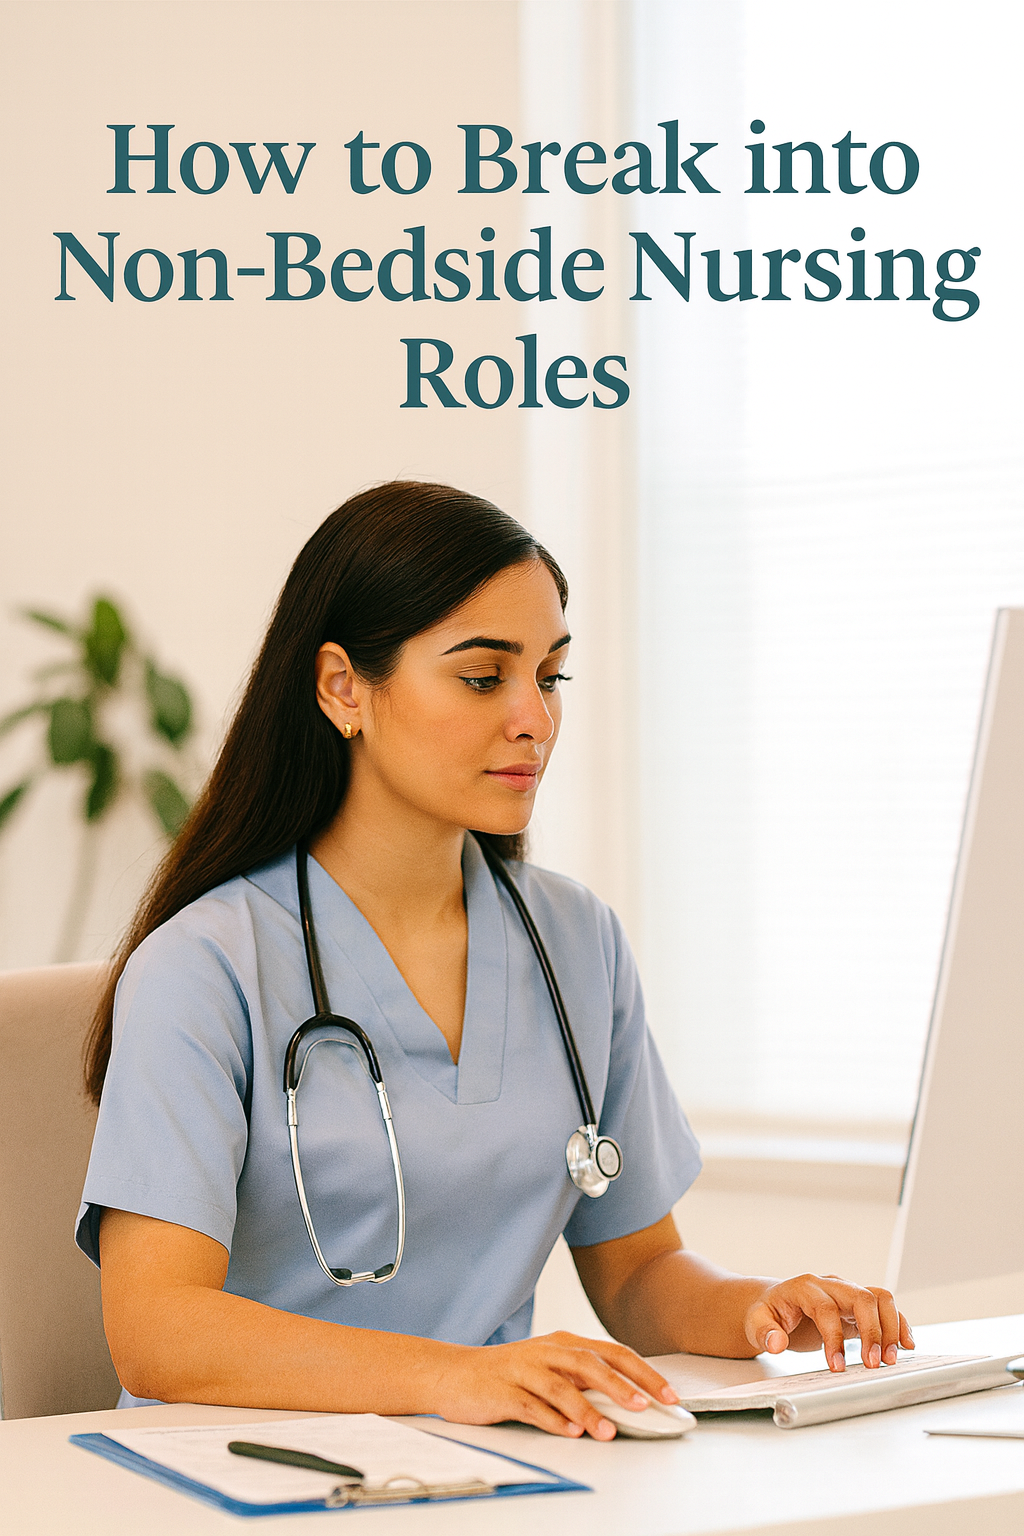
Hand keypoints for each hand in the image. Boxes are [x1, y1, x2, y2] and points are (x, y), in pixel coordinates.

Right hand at [432, 1330, 679, 1438]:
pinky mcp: (503, 1391)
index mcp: (563, 1344)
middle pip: (589, 1363)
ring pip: (561, 1386)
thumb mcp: (550, 1371)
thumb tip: (628, 1400)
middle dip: (620, 1385)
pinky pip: (532, 1405)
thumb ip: (583, 1382)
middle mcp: (546, 1351)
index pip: (612, 1353)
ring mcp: (523, 1370)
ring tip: (608, 1430)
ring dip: (587, 1409)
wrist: (454, 1373)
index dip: (642, 1372)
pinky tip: (569, 1432)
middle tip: (645, 1405)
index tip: (668, 1394)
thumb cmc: (508, 1374)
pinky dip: (552, 1419)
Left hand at [744, 1274, 913, 1372]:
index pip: (826, 1308)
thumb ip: (764, 1332)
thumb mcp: (756, 1322)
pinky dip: (899, 1323)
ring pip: (879, 1298)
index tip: (837, 1367)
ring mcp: (847, 1292)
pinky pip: (885, 1307)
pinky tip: (906, 1344)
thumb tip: (777, 1343)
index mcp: (805, 1287)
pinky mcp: (859, 1306)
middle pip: (861, 1297)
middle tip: (872, 1364)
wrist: (776, 1303)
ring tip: (891, 1360)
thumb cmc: (768, 1312)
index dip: (833, 1338)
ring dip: (890, 1328)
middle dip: (871, 1331)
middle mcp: (831, 1285)